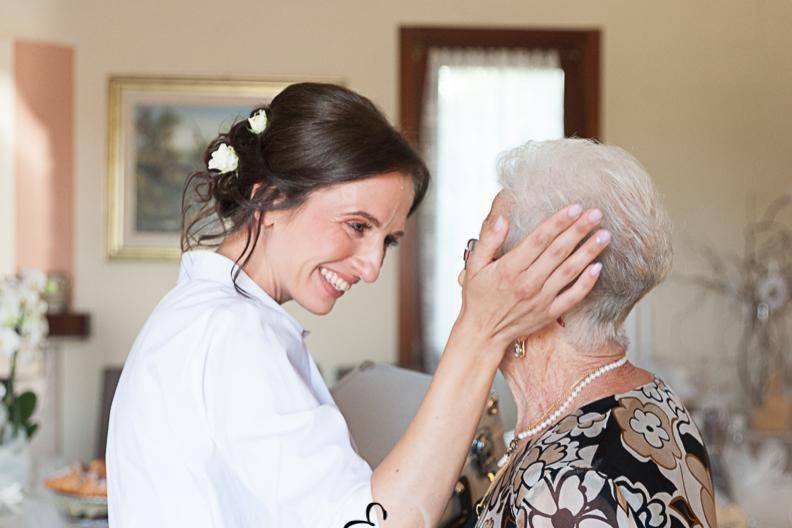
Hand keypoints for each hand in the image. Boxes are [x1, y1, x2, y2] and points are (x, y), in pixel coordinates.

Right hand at [456, 201, 609, 350]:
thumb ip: (488, 240)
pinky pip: (573, 297)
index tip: (575, 207)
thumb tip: (502, 218)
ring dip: (588, 252)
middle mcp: (527, 283)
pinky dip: (587, 282)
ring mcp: (541, 299)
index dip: (558, 222)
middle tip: (596, 214)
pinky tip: (598, 267)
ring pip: (569, 271)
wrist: (482, 334)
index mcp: (509, 269)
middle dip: (579, 230)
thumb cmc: (478, 297)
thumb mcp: (474, 266)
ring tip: (604, 235)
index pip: (539, 239)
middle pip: (558, 251)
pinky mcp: (549, 313)